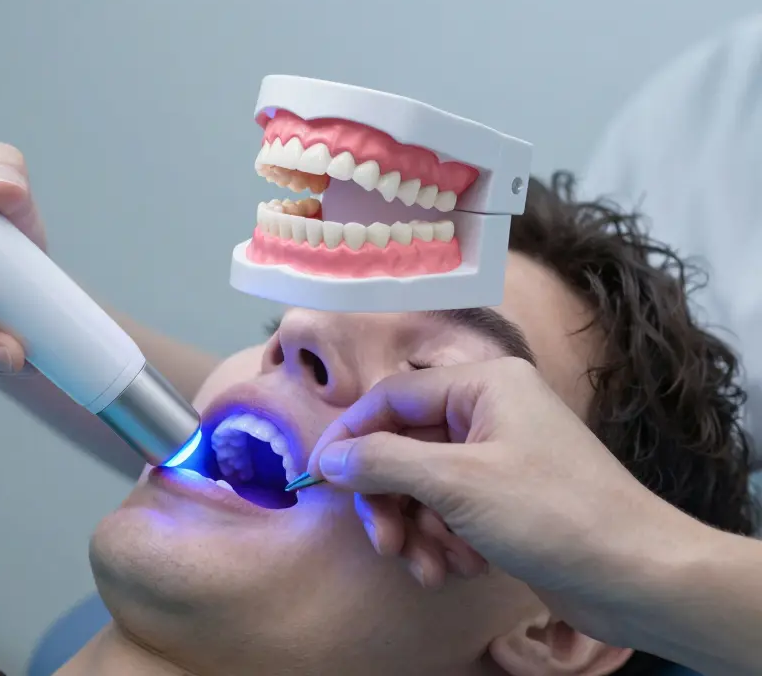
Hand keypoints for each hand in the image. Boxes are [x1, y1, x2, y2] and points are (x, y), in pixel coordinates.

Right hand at [305, 357, 696, 639]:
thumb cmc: (555, 514)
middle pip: (404, 446)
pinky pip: (451, 510)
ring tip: (430, 568)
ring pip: (424, 485)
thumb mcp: (457, 483)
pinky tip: (459, 569)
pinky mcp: (508, 498)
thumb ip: (384, 462)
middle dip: (390, 500)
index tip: (321, 478)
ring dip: (417, 530)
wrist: (639, 577)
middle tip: (385, 544)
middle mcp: (491, 412)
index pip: (392, 397)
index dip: (352, 437)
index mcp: (484, 384)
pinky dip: (444, 541)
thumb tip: (330, 458)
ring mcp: (501, 456)